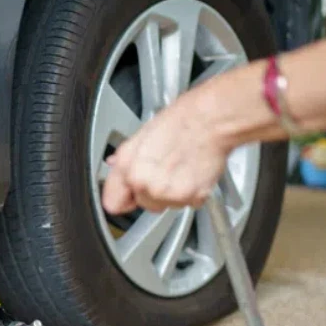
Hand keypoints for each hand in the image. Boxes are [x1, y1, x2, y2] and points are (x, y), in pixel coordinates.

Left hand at [102, 88, 232, 213]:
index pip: (114, 204)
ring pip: (167, 205)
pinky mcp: (192, 197)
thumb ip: (124, 158)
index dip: (124, 196)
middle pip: (144, 204)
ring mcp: (170, 194)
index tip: (131, 192)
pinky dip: (192, 192)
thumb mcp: (140, 135)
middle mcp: (147, 185)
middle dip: (152, 191)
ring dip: (173, 192)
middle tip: (165, 169)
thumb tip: (114, 167)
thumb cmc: (180, 121)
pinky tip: (192, 172)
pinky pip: (188, 203)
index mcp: (129, 169)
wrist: (211, 120)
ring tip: (180, 168)